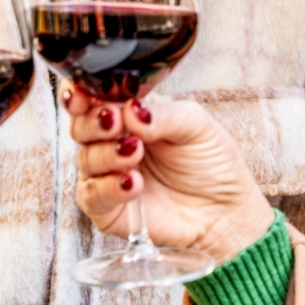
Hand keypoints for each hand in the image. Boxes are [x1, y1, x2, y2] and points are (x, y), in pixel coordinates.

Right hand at [63, 82, 274, 262]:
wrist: (226, 212)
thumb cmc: (211, 163)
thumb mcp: (196, 125)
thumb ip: (162, 114)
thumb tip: (131, 110)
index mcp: (127, 113)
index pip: (90, 96)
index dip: (78, 93)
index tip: (83, 96)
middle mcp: (111, 142)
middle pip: (80, 126)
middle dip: (92, 122)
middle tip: (115, 123)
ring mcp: (106, 175)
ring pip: (85, 159)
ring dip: (107, 155)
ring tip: (136, 154)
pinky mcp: (106, 208)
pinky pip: (92, 195)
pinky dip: (109, 187)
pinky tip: (134, 183)